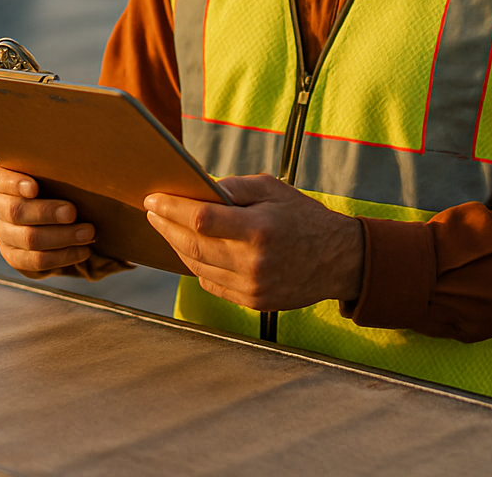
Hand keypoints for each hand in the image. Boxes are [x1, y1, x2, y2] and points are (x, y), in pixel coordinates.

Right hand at [0, 165, 96, 277]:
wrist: (60, 217)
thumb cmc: (58, 185)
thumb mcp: (54, 174)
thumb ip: (57, 169)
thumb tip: (80, 164)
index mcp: (0, 181)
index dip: (15, 184)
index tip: (34, 188)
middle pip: (15, 211)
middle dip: (46, 212)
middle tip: (72, 212)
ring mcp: (2, 234)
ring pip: (28, 239)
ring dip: (62, 237)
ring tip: (88, 233)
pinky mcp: (15, 256)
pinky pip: (37, 261)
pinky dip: (63, 256)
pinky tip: (83, 250)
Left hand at [145, 174, 363, 311]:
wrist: (339, 260)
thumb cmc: (304, 217)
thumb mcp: (273, 189)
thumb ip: (234, 188)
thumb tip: (197, 188)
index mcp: (259, 229)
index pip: (201, 219)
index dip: (171, 208)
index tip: (152, 199)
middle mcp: (253, 262)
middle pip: (193, 246)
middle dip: (166, 227)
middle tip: (152, 212)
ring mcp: (252, 286)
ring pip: (198, 267)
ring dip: (177, 247)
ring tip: (167, 228)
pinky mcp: (253, 301)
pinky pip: (212, 284)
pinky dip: (197, 266)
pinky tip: (192, 250)